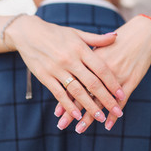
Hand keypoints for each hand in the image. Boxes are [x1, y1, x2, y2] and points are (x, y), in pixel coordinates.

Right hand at [5, 15, 125, 121]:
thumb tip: (116, 37)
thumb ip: (96, 39)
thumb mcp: (77, 33)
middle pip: (92, 83)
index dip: (112, 83)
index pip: (101, 68)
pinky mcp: (45, 77)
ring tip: (100, 117)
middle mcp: (70, 59)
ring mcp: (57, 69)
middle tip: (116, 111)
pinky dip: (69, 106)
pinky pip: (59, 94)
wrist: (28, 33)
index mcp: (80, 49)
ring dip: (89, 106)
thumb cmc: (56, 33)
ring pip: (77, 91)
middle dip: (106, 99)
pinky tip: (78, 115)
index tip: (121, 95)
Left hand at [54, 15, 150, 131]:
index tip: (57, 113)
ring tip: (79, 129)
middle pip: (83, 94)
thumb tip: (70, 72)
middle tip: (62, 125)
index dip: (65, 99)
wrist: (140, 34)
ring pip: (100, 100)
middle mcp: (100, 71)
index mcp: (89, 61)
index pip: (73, 84)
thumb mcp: (97, 48)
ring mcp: (116, 76)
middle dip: (72, 111)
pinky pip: (120, 100)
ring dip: (89, 116)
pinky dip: (114, 114)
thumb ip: (84, 62)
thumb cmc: (117, 41)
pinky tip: (108, 125)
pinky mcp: (130, 81)